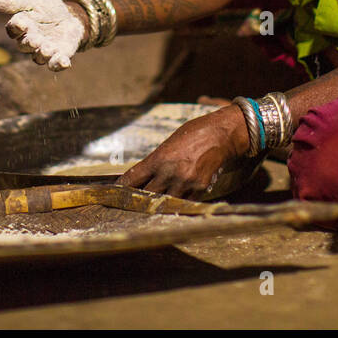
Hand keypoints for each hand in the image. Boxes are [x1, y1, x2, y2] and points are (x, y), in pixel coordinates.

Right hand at [0, 0, 87, 70]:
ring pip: (38, 57)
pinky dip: (59, 64)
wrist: (67, 15)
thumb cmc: (44, 6)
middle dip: (29, 43)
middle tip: (35, 40)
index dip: (16, 27)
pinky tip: (65, 63)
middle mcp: (29, 41)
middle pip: (24, 45)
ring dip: (43, 54)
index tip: (21, 23)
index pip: (13, 28)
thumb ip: (15, 1)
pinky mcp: (58, 55)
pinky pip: (56, 63)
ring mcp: (43, 50)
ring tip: (47, 50)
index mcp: (20, 26)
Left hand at [119, 104, 251, 199]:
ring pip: (165, 202)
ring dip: (159, 203)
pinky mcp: (199, 188)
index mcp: (159, 158)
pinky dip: (178, 201)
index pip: (133, 178)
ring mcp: (185, 183)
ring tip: (153, 204)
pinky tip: (174, 199)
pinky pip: (183, 201)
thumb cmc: (194, 133)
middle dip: (138, 198)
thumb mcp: (169, 143)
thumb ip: (158, 160)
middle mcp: (169, 173)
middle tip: (132, 201)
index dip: (122, 187)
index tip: (116, 191)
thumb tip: (146, 174)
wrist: (221, 134)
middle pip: (146, 195)